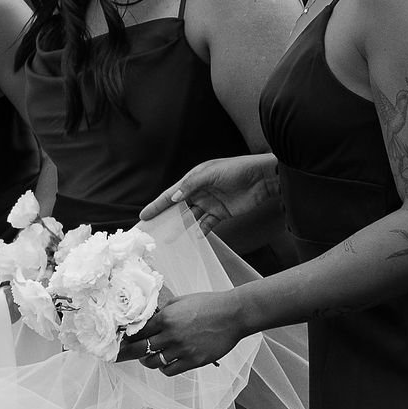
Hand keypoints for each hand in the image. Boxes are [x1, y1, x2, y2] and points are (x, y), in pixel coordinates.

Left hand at [119, 289, 249, 374]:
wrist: (233, 315)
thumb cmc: (208, 304)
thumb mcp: (180, 301)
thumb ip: (162, 312)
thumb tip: (146, 320)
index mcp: (165, 317)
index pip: (136, 331)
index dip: (126, 336)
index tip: (121, 339)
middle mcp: (171, 334)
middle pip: (139, 348)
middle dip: (126, 352)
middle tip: (121, 354)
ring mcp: (182, 349)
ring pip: (152, 362)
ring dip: (147, 360)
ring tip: (147, 356)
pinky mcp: (194, 361)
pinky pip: (169, 370)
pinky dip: (163, 368)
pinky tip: (165, 362)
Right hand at [138, 154, 280, 237]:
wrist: (263, 178)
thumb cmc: (237, 170)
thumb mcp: (211, 173)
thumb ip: (191, 185)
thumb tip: (174, 198)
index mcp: (193, 179)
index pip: (171, 194)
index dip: (157, 205)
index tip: (144, 215)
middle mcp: (199, 192)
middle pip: (178, 208)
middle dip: (165, 218)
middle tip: (153, 230)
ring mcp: (210, 203)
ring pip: (191, 218)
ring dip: (182, 227)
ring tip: (170, 239)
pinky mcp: (222, 213)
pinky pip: (208, 224)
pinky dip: (202, 230)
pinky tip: (197, 236)